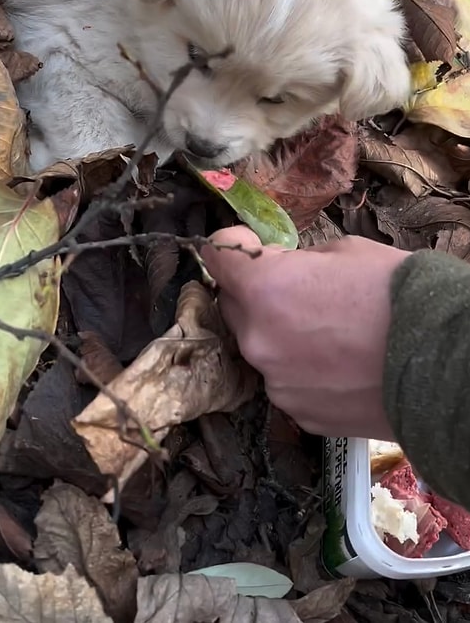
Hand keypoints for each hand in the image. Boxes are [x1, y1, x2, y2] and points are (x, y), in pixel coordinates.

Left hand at [202, 227, 410, 438]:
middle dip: (255, 293)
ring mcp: (276, 383)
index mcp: (264, 289)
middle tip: (296, 289)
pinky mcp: (298, 414)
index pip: (215, 256)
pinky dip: (300, 371)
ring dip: (278, 335)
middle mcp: (257, 339)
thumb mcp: (344, 252)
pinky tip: (337, 365)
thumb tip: (284, 269)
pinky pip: (285, 382)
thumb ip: (297, 262)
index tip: (250, 245)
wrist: (445, 364)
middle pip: (234, 305)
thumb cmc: (398, 295)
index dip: (232, 245)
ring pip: (259, 348)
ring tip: (326, 333)